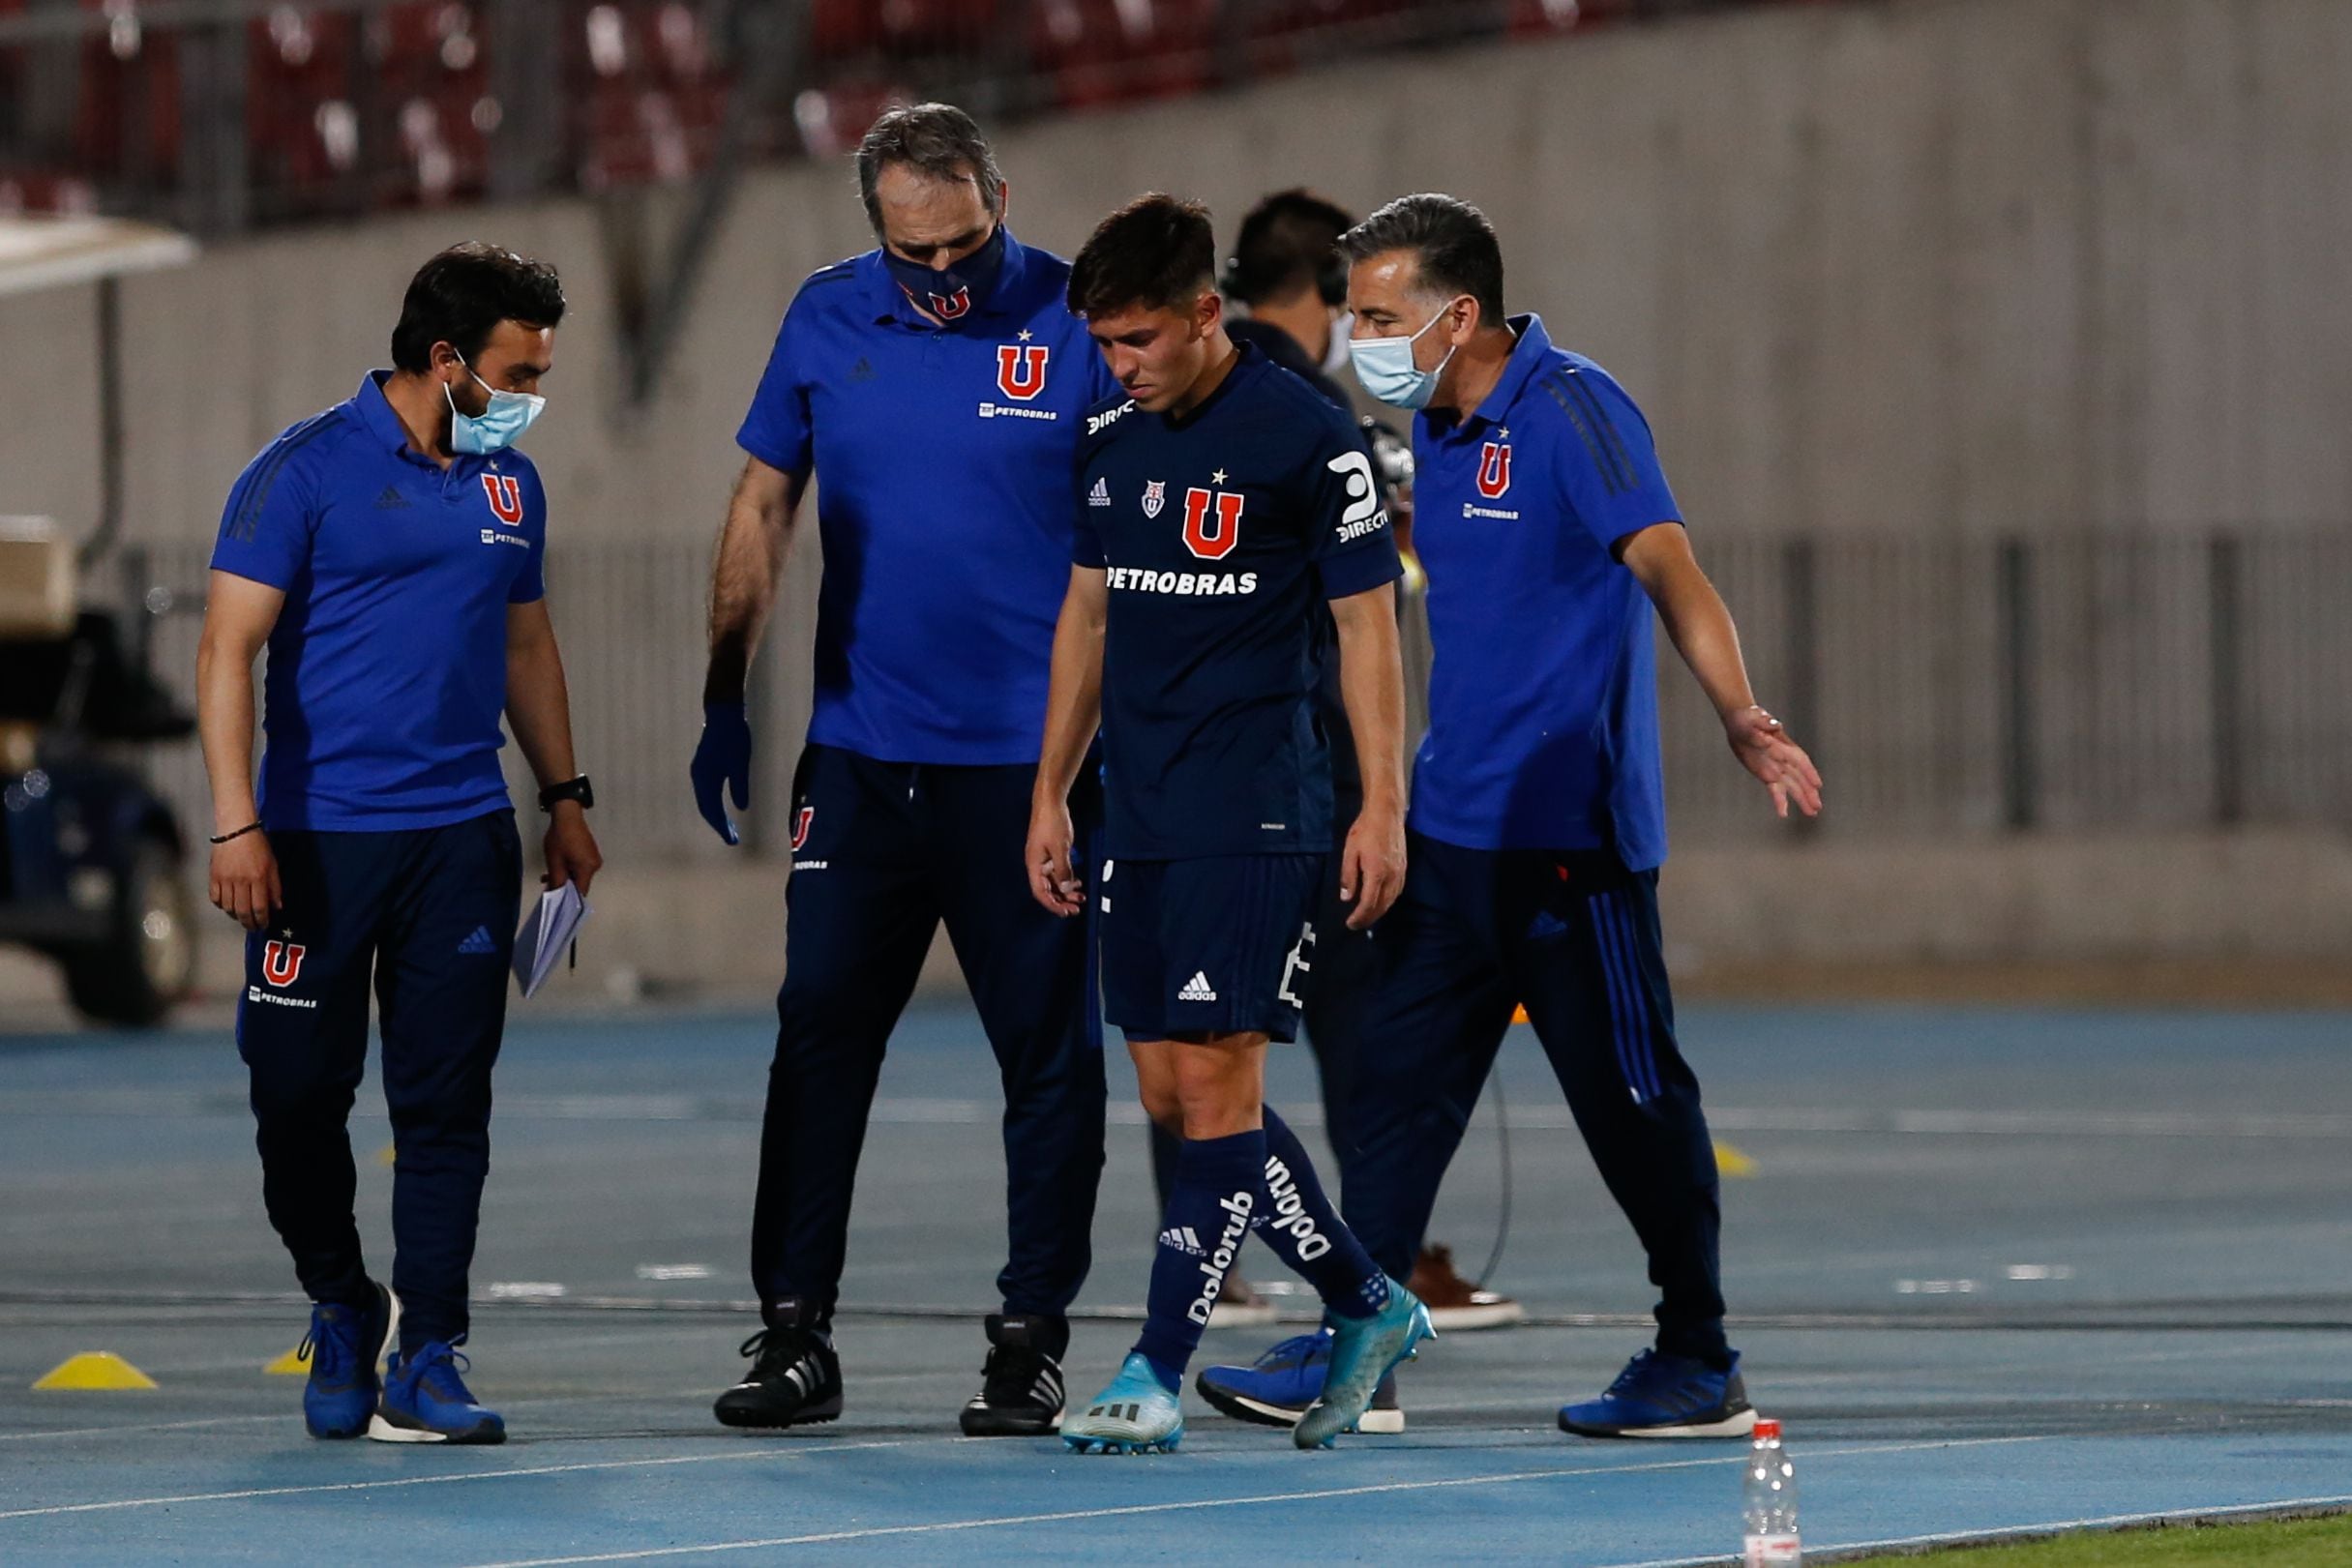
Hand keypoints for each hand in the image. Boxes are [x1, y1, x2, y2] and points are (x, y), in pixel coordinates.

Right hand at [209, 830, 280, 930]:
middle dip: (249, 923)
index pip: (260, 907)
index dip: (262, 920)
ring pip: (228, 907)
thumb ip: (275, 887)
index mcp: (258, 878)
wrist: (236, 830)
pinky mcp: (213, 877)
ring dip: (235, 916)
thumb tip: (277, 907)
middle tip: (252, 927)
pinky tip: (227, 906)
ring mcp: (225, 880)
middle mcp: (241, 882)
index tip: (264, 926)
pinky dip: (221, 905)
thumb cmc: (258, 846)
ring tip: (241, 917)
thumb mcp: (273, 864)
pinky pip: (215, 898)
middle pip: (243, 911)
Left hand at [542, 803, 602, 893]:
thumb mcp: (554, 862)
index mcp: (588, 869)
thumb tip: (554, 895)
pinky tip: (559, 863)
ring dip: (566, 875)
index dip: (568, 898)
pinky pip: (581, 866)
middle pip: (580, 883)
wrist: (567, 815)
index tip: (556, 899)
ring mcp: (594, 858)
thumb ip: (555, 881)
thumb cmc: (560, 838)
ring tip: (549, 871)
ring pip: (579, 875)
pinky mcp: (591, 852)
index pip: (581, 892)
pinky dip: (570, 868)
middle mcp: (595, 866)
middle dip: (564, 885)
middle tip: (547, 882)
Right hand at [691, 703, 751, 844]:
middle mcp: (699, 777)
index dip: (722, 827)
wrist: (722, 714)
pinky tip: (722, 810)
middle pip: (707, 808)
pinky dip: (713, 804)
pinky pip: (706, 792)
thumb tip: (741, 808)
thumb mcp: (741, 763)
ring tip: (728, 829)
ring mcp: (699, 772)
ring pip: (705, 801)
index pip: (713, 810)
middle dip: (719, 825)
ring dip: (716, 815)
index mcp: (706, 778)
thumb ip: (740, 786)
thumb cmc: (734, 737)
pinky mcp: (703, 767)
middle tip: (733, 840)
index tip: (733, 841)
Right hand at [1026, 798, 1083, 916]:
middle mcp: (1037, 865)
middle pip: (1047, 890)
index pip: (1040, 892)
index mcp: (1034, 865)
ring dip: (1066, 891)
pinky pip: (1057, 872)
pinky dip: (1067, 879)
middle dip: (1061, 900)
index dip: (1052, 904)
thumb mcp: (1060, 848)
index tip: (1066, 912)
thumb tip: (1064, 888)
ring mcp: (1043, 859)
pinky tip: (1078, 883)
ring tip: (1081, 897)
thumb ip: (1062, 869)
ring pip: (1054, 882)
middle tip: (1077, 908)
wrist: (1050, 802)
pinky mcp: (1050, 853)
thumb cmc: (1052, 823)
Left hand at [1338, 799, 1406, 929]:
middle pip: (1382, 906)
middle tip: (1356, 924)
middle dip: (1369, 918)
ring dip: (1379, 912)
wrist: (1386, 814)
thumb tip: (1347, 898)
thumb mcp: (1349, 852)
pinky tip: (1382, 902)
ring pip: (1391, 901)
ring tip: (1367, 917)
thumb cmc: (1365, 830)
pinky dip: (1388, 902)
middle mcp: (1391, 877)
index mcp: (1376, 873)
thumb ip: (1348, 876)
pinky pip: (1397, 892)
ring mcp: (1400, 873)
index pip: (1369, 904)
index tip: (1350, 923)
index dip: (1359, 917)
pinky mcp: (1404, 868)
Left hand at [1725, 705, 1822, 818]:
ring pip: (1791, 786)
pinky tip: (1783, 813)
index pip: (1800, 760)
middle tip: (1817, 807)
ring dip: (1801, 799)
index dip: (1808, 772)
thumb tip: (1774, 725)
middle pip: (1799, 777)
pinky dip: (1780, 801)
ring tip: (1812, 813)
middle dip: (1808, 792)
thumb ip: (1765, 723)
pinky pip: (1775, 789)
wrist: (1739, 721)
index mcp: (1783, 744)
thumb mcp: (1755, 717)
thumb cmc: (1749, 717)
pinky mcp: (1765, 774)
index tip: (1817, 785)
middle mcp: (1783, 758)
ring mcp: (1776, 767)